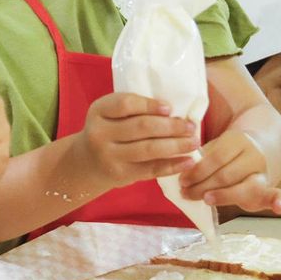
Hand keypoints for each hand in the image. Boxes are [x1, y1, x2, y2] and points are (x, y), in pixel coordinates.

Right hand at [71, 92, 200, 188]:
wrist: (86, 162)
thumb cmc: (107, 131)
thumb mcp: (109, 114)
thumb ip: (132, 109)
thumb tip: (175, 111)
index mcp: (99, 111)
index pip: (125, 104)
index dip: (149, 105)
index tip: (170, 108)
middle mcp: (100, 134)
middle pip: (141, 127)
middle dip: (171, 126)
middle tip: (191, 126)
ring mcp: (109, 156)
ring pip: (148, 149)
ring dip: (176, 145)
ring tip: (194, 142)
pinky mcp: (120, 175)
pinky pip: (151, 170)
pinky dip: (172, 165)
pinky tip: (188, 161)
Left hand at [178, 129, 280, 213]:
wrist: (261, 147)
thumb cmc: (228, 152)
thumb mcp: (216, 147)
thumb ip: (202, 158)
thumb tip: (181, 173)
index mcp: (237, 140)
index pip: (215, 159)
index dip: (197, 172)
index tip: (181, 181)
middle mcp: (253, 155)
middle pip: (226, 175)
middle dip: (203, 186)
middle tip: (186, 193)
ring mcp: (263, 172)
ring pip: (244, 188)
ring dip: (222, 196)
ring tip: (205, 200)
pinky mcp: (268, 188)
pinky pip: (275, 195)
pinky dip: (279, 201)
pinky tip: (279, 207)